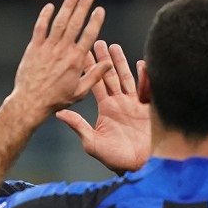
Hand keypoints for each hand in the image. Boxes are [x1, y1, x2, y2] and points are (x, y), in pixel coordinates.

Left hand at [10, 0, 111, 118]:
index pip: (89, 35)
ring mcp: (48, 48)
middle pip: (75, 23)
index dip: (95, 20)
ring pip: (59, 22)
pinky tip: (50, 6)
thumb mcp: (80, 91)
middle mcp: (63, 50)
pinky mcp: (34, 48)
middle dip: (83, 6)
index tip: (100, 9)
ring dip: (67, 6)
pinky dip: (45, 16)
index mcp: (76, 60)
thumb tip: (109, 63)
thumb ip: (95, 75)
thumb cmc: (56, 99)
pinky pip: (40, 27)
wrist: (31, 101)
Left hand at [57, 40, 150, 173]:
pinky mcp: (149, 108)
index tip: (83, 52)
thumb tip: (59, 113)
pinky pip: (146, 88)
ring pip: (126, 78)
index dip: (89, 69)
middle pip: (110, 76)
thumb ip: (78, 126)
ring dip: (120, 62)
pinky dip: (144, 76)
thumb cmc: (116, 158)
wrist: (140, 166)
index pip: (95, 84)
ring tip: (114, 46)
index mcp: (106, 109)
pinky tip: (141, 63)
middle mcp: (120, 103)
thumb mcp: (93, 142)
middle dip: (104, 59)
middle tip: (98, 41)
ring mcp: (135, 104)